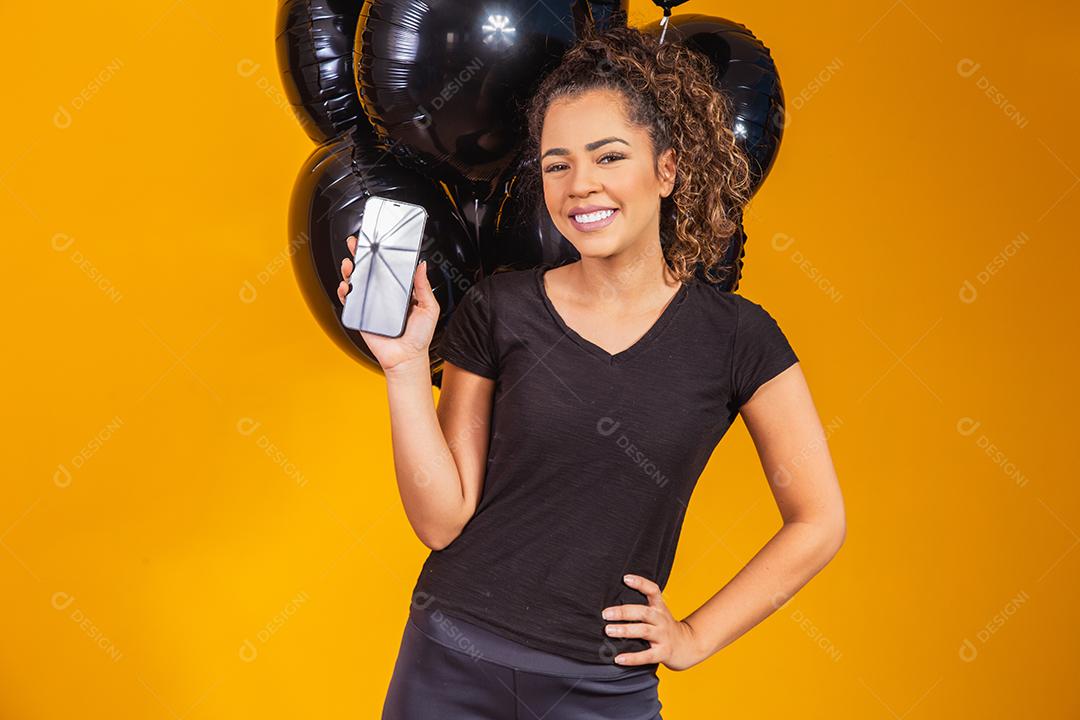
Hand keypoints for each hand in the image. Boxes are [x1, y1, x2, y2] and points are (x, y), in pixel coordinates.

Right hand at [337, 234, 438, 373]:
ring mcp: (370, 305)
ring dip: (350, 270)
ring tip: (350, 264)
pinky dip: (344, 291)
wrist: (407, 358)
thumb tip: (422, 265)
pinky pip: (349, 301)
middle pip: (368, 271)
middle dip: (359, 255)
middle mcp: (383, 295)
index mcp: (399, 291)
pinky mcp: (361, 315)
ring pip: (356, 282)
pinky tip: (346, 286)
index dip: (381, 254)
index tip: (377, 242)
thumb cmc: (419, 337)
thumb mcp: (429, 307)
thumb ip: (423, 286)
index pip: (388, 268)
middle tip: (356, 244)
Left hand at [601, 574, 703, 671]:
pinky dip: (632, 658)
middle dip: (623, 612)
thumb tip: (611, 605)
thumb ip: (641, 606)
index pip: (653, 590)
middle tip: (606, 613)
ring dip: (625, 630)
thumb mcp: (658, 613)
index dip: (640, 583)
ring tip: (608, 630)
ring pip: (644, 631)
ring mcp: (663, 636)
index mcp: (660, 607)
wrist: (688, 647)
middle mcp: (662, 620)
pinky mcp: (663, 653)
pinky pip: (647, 656)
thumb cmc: (664, 628)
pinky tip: (618, 658)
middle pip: (644, 612)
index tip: (625, 578)